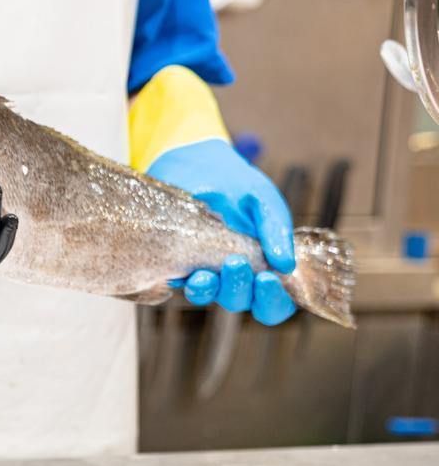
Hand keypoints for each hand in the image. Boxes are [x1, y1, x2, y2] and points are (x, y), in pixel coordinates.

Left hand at [149, 139, 296, 324]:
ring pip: (211, 296)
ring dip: (210, 289)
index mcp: (265, 263)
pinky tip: (186, 269)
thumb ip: (275, 229)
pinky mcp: (179, 264)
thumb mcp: (261, 199)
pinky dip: (184, 280)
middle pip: (243, 302)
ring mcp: (207, 270)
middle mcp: (237, 273)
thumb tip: (286, 265)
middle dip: (240, 289)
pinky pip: (182, 283)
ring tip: (204, 272)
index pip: (275, 300)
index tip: (267, 278)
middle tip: (235, 262)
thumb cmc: (235, 183)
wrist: (193, 164)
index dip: (273, 299)